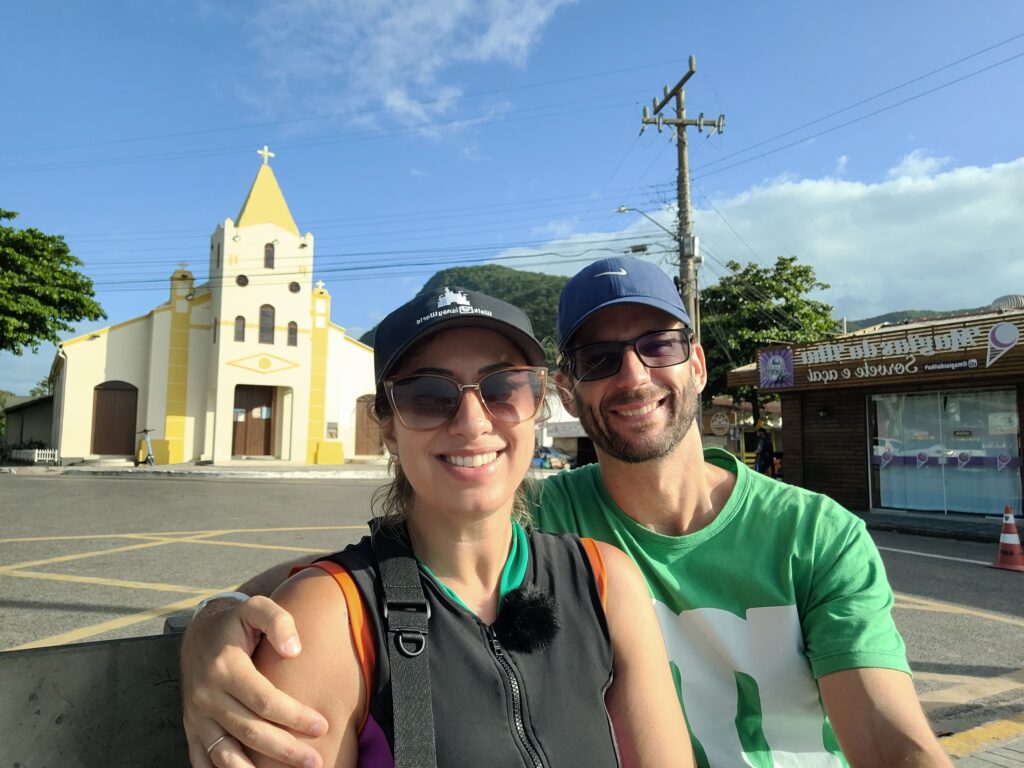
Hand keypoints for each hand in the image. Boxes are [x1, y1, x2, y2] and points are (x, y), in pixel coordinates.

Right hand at [181, 596, 328, 767]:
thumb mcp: (256, 608)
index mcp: (226, 668)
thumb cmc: (236, 623)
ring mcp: (197, 716)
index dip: (294, 715)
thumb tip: (294, 651)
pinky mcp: (192, 729)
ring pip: (225, 754)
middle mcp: (207, 696)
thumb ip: (278, 621)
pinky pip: (203, 760)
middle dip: (285, 750)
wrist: (196, 634)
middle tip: (315, 761)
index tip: (321, 725)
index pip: (264, 700)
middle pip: (250, 731)